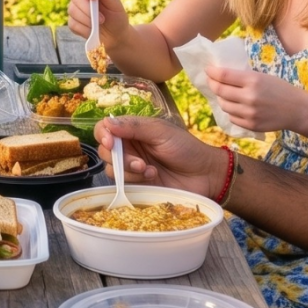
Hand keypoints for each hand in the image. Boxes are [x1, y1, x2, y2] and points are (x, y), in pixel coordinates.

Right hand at [68, 0, 130, 47]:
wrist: (115, 36)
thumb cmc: (116, 17)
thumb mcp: (115, 4)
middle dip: (87, 8)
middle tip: (101, 19)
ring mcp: (74, 9)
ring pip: (72, 10)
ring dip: (87, 19)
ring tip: (100, 25)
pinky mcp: (72, 22)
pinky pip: (73, 24)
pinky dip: (84, 29)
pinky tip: (93, 31)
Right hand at [94, 115, 224, 196]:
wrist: (205, 175)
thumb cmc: (186, 149)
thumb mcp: (161, 132)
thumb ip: (134, 126)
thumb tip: (107, 122)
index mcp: (132, 130)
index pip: (104, 128)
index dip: (102, 135)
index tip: (110, 143)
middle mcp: (128, 148)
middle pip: (103, 151)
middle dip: (119, 157)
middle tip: (140, 162)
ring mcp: (131, 168)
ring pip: (111, 169)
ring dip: (129, 170)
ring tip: (151, 170)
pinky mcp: (135, 185)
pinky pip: (121, 184)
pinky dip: (134, 181)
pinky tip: (152, 178)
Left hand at [205, 66, 304, 133]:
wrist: (296, 109)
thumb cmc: (279, 89)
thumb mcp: (262, 76)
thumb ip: (242, 77)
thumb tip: (219, 75)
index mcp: (253, 80)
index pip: (224, 75)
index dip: (212, 72)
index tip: (207, 69)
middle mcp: (249, 97)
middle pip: (220, 91)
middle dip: (212, 84)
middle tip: (211, 81)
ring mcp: (249, 113)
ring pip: (224, 106)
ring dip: (221, 99)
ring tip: (224, 95)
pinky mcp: (251, 125)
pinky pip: (232, 118)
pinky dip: (230, 111)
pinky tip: (234, 106)